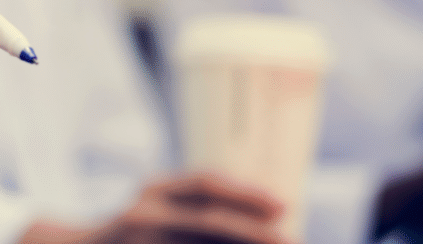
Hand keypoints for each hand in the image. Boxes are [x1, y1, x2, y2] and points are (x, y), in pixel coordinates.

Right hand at [21, 173, 293, 243]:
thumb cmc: (132, 231)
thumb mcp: (157, 206)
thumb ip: (192, 208)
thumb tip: (264, 214)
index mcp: (155, 190)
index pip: (205, 184)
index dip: (246, 194)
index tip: (284, 205)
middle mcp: (144, 211)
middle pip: (208, 220)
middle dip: (254, 232)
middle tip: (290, 239)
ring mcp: (138, 238)